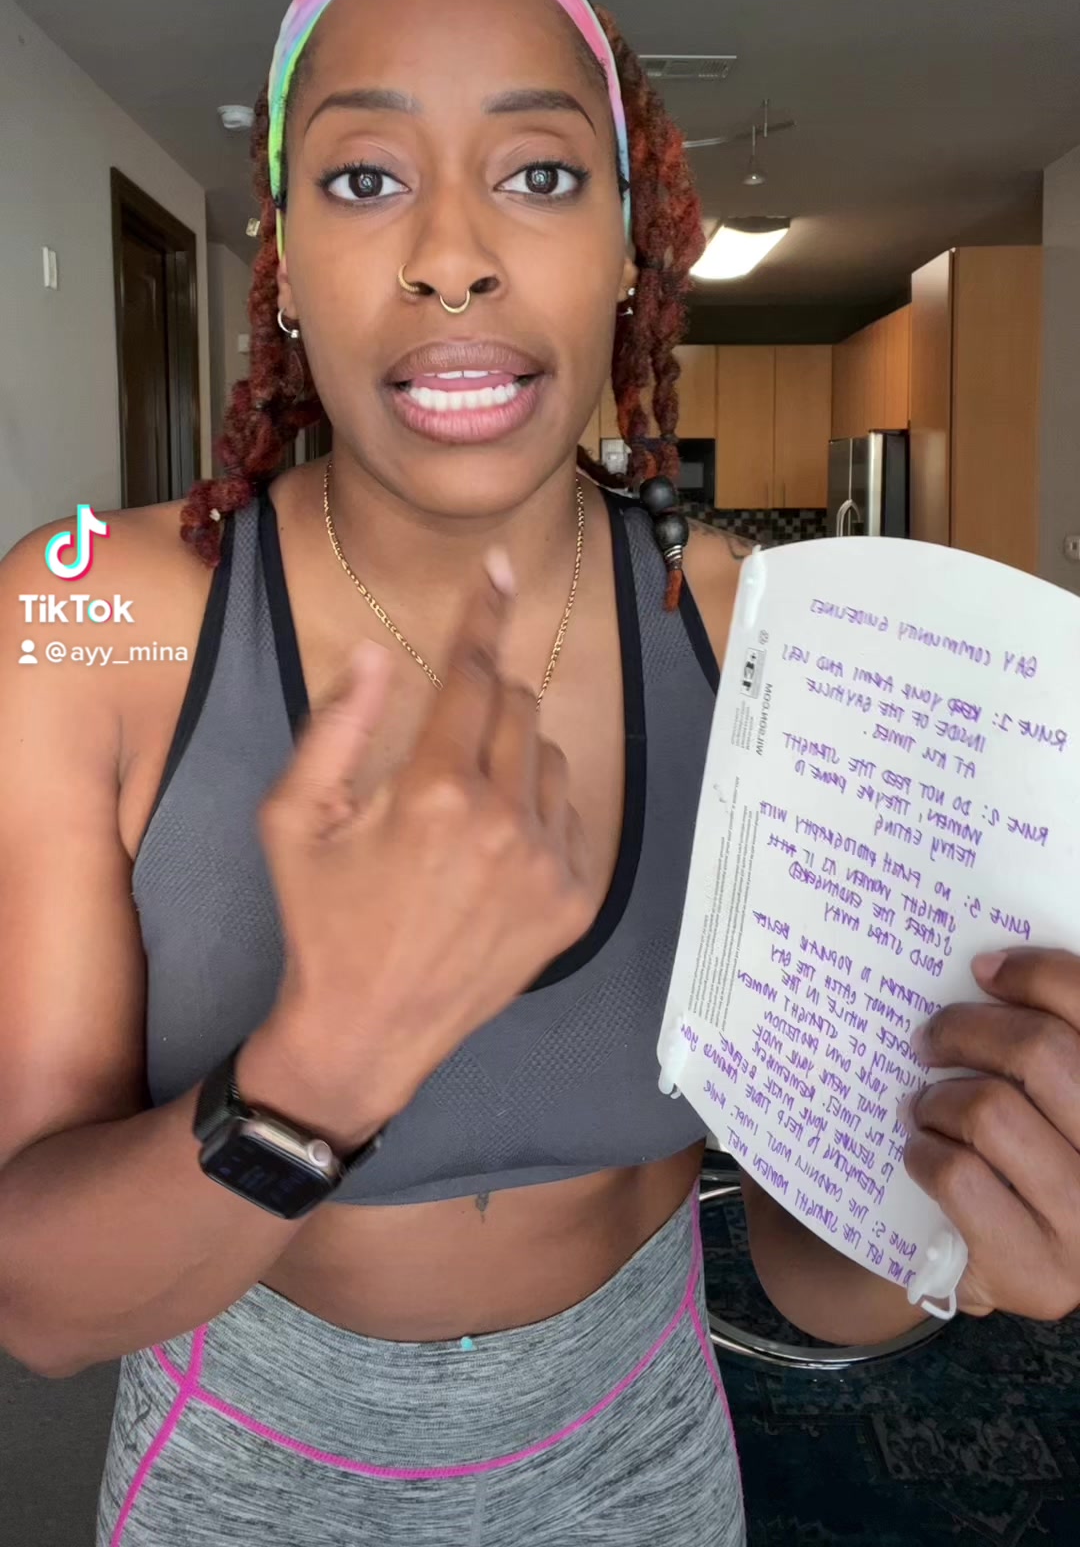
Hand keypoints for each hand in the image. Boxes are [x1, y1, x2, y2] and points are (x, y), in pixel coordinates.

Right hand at [255, 552, 592, 1132]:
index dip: (482, 614)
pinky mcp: (577, 901)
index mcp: (435, 792)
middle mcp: (504, 822)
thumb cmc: (321, 917)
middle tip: (440, 745)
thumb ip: (337, 725)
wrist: (364, 1032)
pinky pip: (572, 811)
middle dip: (481, 701)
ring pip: (547, 754)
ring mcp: (549, 864)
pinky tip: (491, 852)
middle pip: (517, 704)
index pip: (472, 674)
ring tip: (461, 811)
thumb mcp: (294, 818)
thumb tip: (380, 652)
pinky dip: (536, 809)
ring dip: (511, 756)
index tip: (500, 568)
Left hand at [902, 946, 1079, 1320]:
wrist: (1000, 1268)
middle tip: (929, 1039)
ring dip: (939, 1099)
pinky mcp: (1038, 1273)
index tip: (985, 970)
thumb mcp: (1051, 1103)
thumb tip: (990, 970)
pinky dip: (924, 1153)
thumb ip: (1043, 1051)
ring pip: (991, 1110)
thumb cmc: (1026, 1164)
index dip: (1038, 974)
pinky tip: (923, 1153)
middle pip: (1038, 1051)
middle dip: (965, 1030)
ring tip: (926, 1107)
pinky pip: (958, 1175)